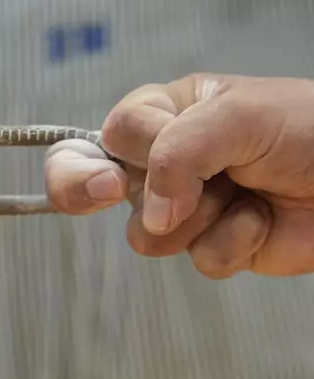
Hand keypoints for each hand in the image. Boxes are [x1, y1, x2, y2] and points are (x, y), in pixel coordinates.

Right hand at [45, 73, 313, 277]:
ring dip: (198, 218)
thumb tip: (152, 213)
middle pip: (94, 186)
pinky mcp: (212, 243)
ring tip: (240, 192)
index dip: (99, 159)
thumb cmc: (305, 129)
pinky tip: (262, 220)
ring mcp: (185, 206)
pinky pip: (198, 258)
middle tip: (104, 192)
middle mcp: (165, 162)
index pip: (108, 136)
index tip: (111, 182)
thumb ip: (178, 152)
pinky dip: (234, 242)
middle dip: (90, 192)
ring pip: (146, 234)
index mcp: (165, 116)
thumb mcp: (236, 116)